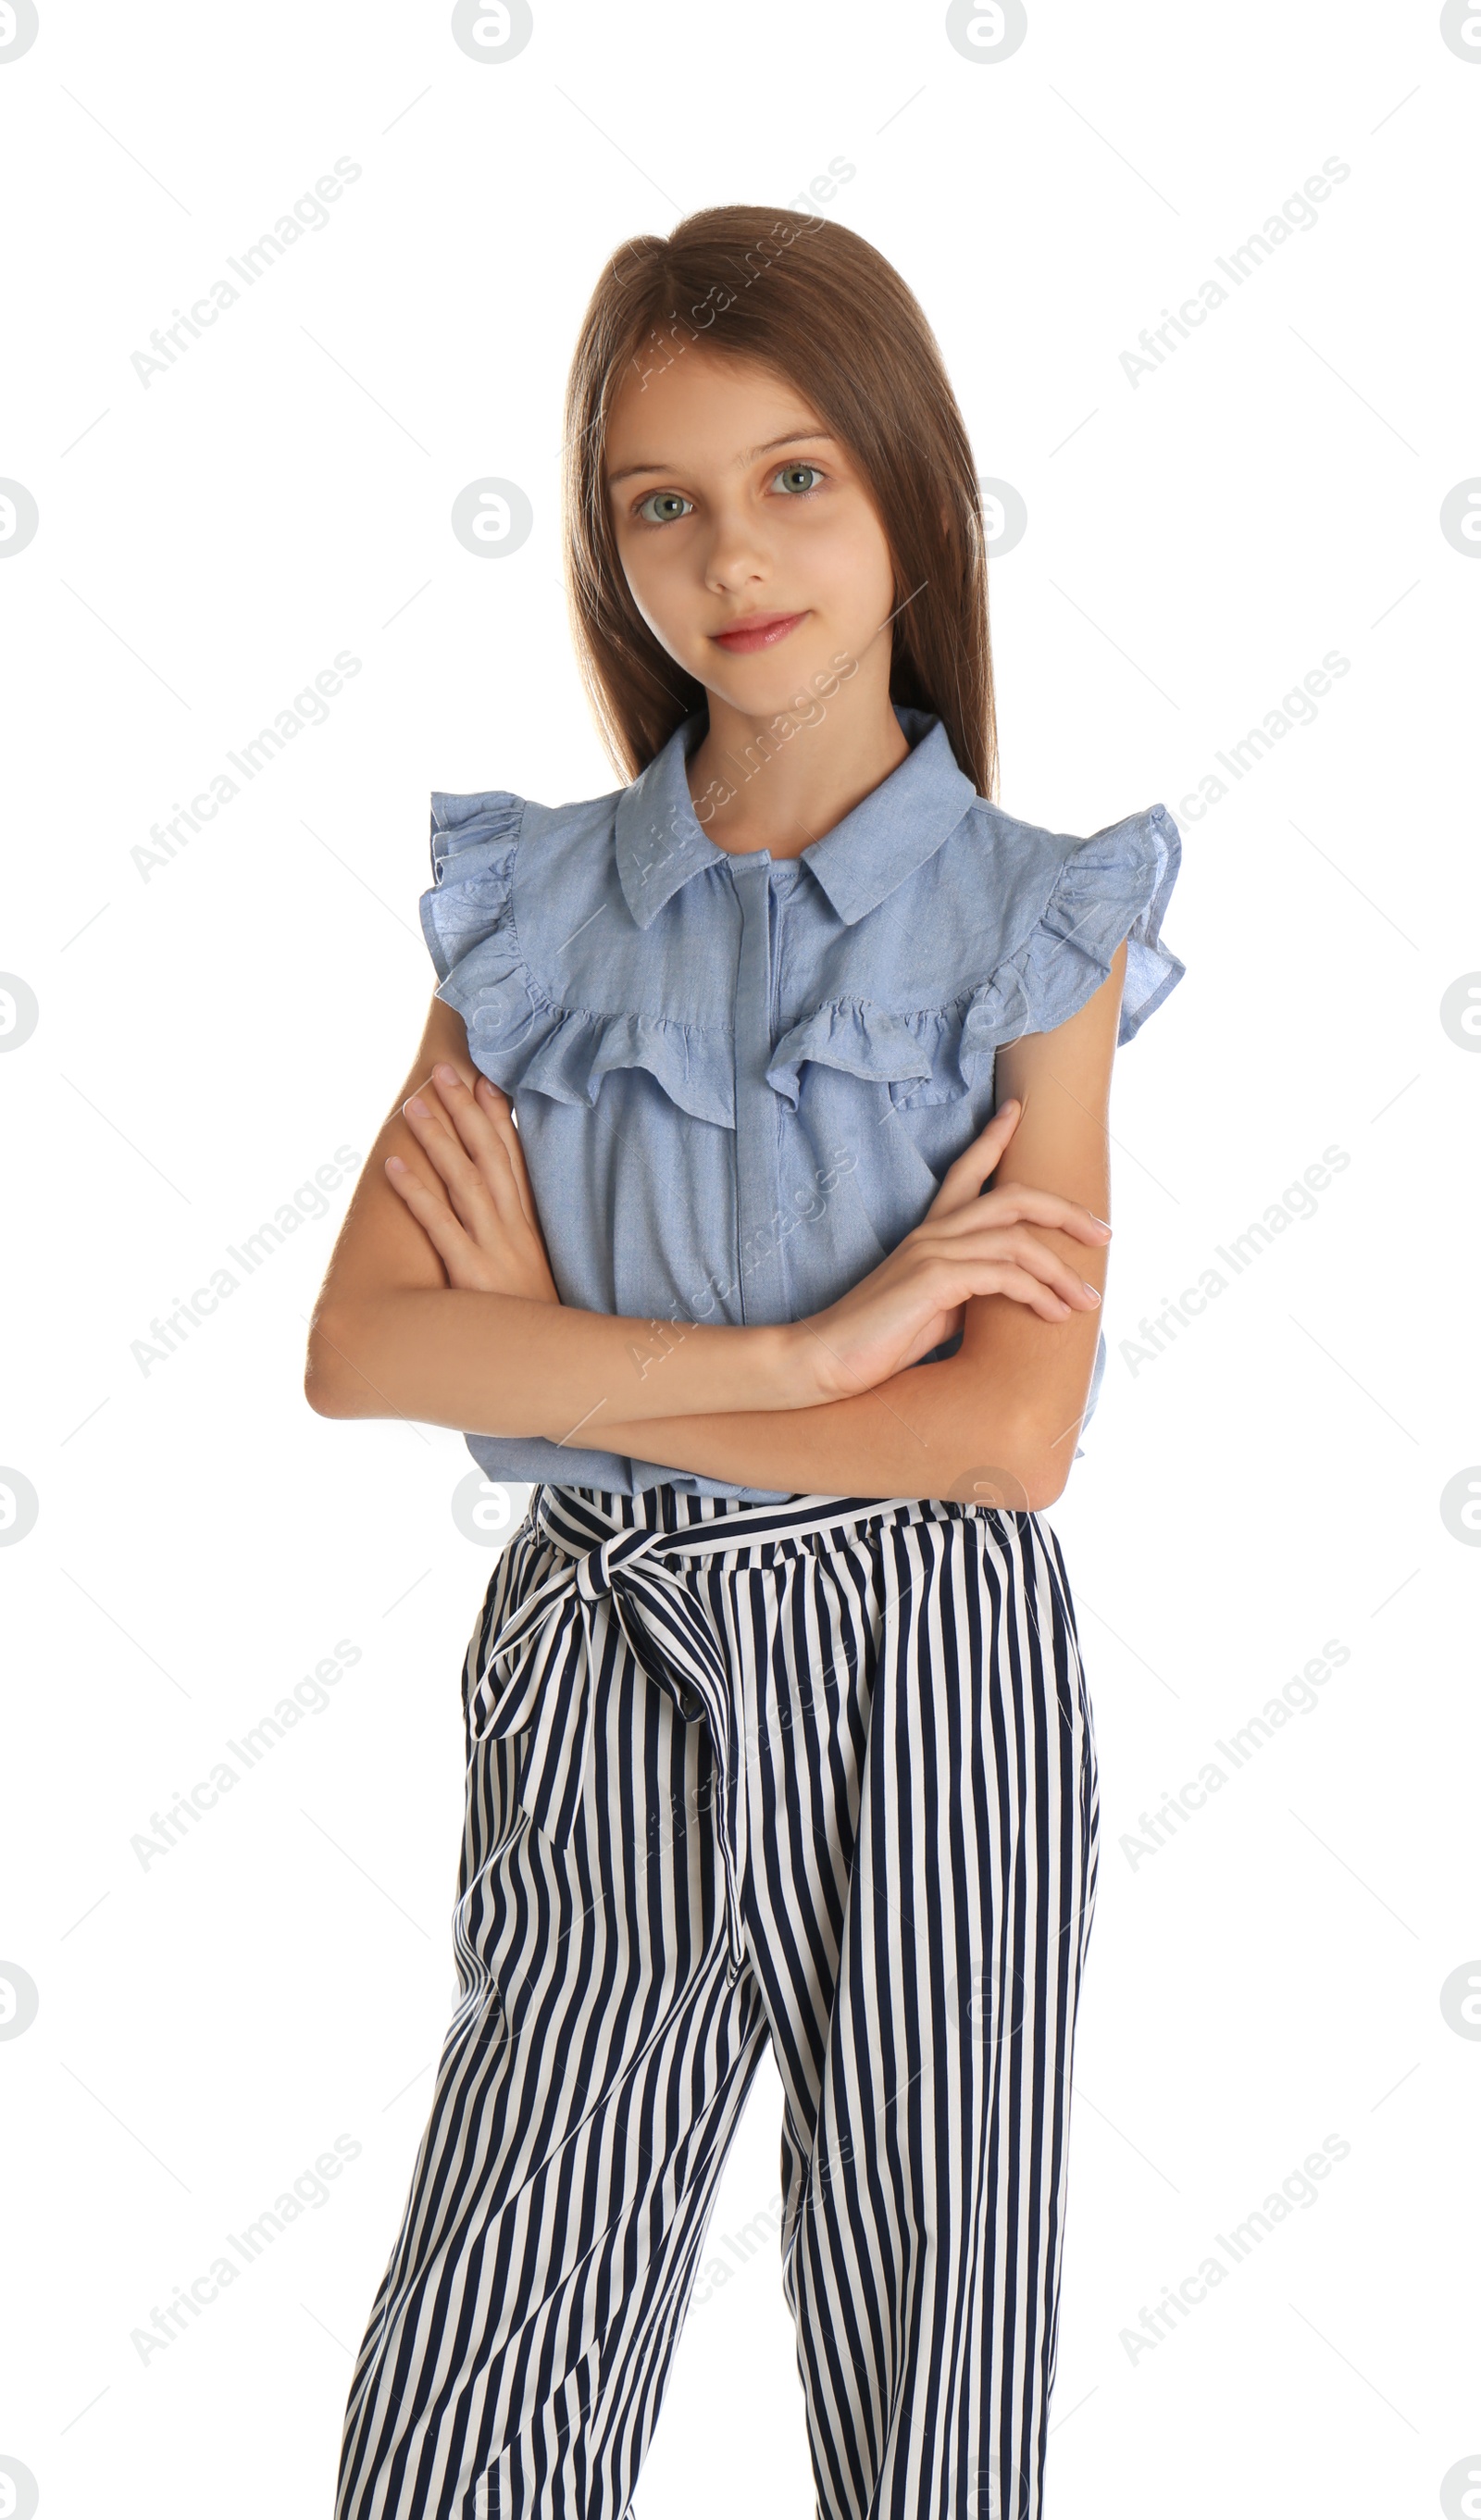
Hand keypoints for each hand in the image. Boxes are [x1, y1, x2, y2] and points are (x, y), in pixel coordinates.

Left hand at [386, 1063, 559, 1302]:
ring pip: (463, 1181)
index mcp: (528, 1225)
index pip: (512, 1157)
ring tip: (412, 1106)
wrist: (552, 1370)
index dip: (496, 1116)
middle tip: (440, 1073)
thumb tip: (498, 1208)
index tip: (481, 1079)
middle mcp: (514, 1229)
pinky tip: (392, 1168)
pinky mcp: (472, 1274)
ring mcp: (494, 1249)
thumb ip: (516, 1237)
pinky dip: (416, 1194)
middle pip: (487, 1157)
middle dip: (463, 1112)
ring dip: (437, 1140)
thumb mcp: (534, 1270)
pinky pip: (440, 1226)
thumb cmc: (534, 1321)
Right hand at [794, 1097, 1110, 1401]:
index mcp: (930, 1233)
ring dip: (1062, 1271)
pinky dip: (1037, 1293)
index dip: (994, 1137)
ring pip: (1019, 1240)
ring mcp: (932, 1251)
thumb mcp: (937, 1308)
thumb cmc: (879, 1340)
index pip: (965, 1170)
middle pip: (1015, 1197)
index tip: (1018, 1109)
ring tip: (1088, 1300)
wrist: (825, 1359)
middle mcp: (933, 1232)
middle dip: (1067, 1211)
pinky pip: (1003, 1275)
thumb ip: (971, 1291)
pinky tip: (1053, 1315)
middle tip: (1104, 1233)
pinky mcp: (933, 1279)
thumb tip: (1013, 1296)